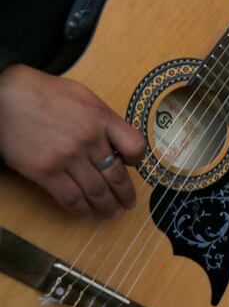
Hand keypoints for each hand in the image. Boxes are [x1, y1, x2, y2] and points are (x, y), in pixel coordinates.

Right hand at [0, 64, 146, 217]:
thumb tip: (115, 142)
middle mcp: (89, 139)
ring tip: (112, 212)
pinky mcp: (46, 171)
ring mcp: (67, 156)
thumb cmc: (42, 93)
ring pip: (96, 191)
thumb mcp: (82, 97)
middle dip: (125, 194)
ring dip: (107, 206)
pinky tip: (85, 212)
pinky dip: (80, 209)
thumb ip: (102, 119)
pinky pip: (70, 197)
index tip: (132, 166)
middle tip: (129, 203)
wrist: (4, 96)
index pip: (135, 145)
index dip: (137, 160)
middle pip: (116, 175)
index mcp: (101, 118)